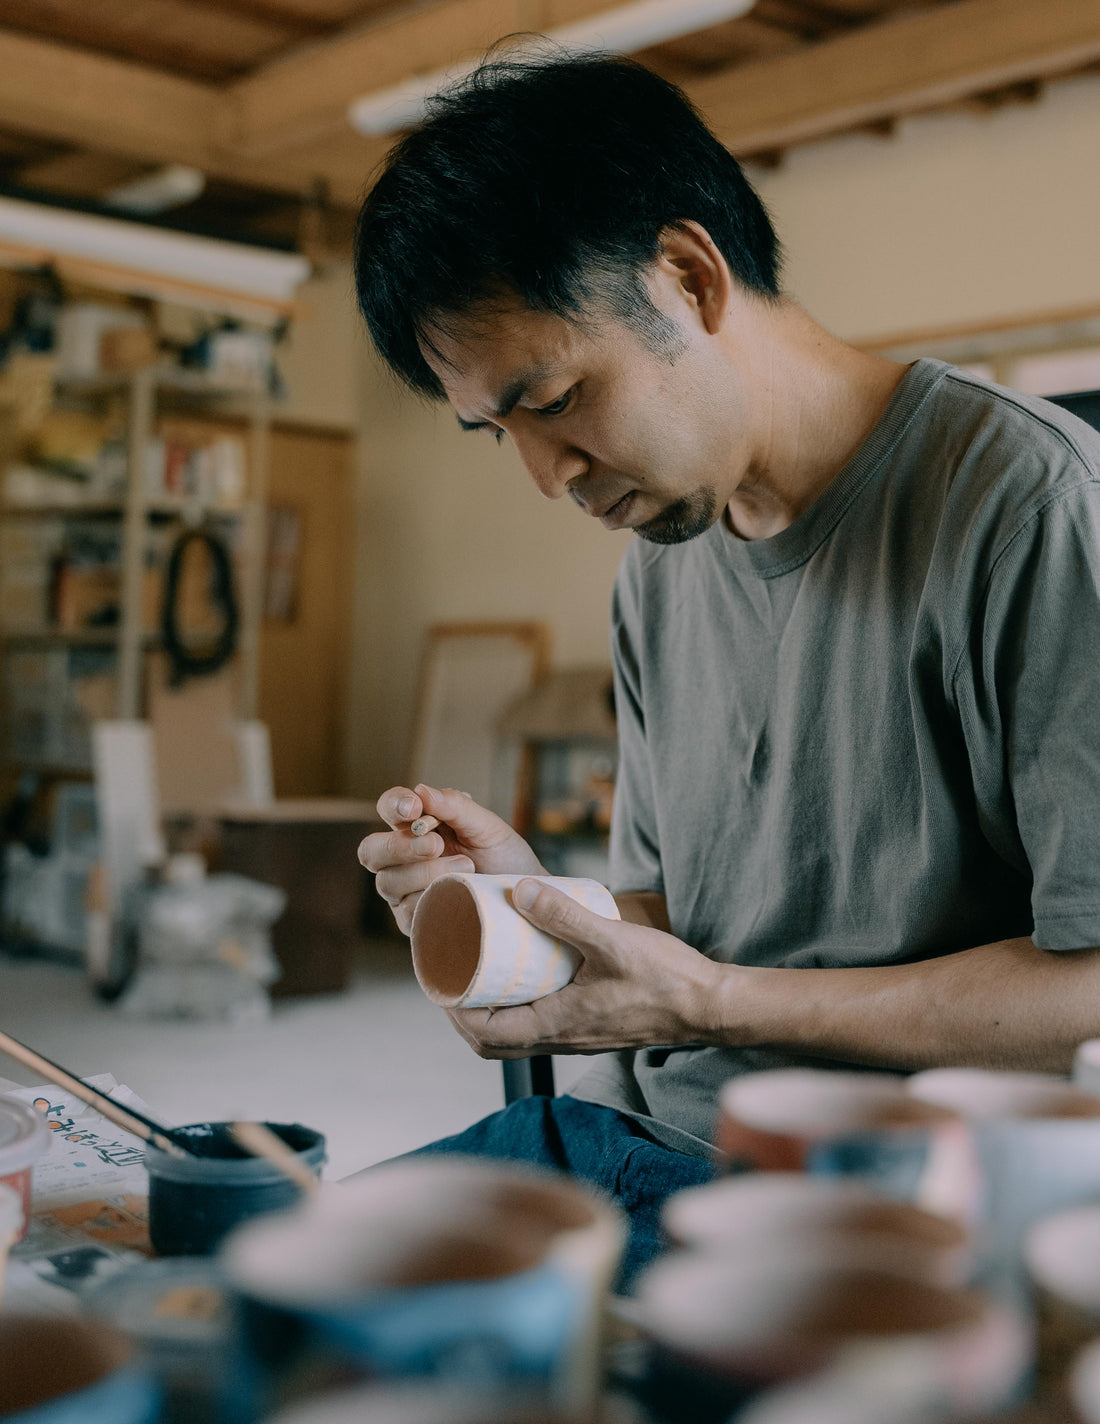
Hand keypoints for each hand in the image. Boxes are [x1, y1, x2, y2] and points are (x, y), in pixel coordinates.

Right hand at [359, 784, 543, 935]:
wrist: (527, 900)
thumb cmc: (503, 858)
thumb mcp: (488, 827)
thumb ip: (456, 807)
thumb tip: (421, 790)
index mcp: (417, 826)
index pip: (389, 808)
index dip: (394, 804)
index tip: (415, 807)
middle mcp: (402, 858)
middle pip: (371, 850)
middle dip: (400, 845)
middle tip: (437, 844)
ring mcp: (404, 891)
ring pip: (388, 881)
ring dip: (425, 872)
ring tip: (466, 867)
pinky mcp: (413, 920)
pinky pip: (406, 911)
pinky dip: (431, 899)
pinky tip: (456, 893)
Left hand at [448, 877, 726, 1057]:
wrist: (710, 1006)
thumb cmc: (666, 979)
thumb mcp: (612, 940)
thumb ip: (566, 915)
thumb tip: (519, 890)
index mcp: (554, 1025)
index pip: (482, 1032)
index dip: (452, 1008)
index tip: (439, 973)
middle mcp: (558, 1039)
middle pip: (490, 1040)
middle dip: (462, 1010)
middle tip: (451, 969)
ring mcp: (574, 1037)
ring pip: (513, 1035)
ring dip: (488, 1009)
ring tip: (478, 967)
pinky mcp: (588, 1027)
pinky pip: (537, 1026)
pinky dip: (517, 1005)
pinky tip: (522, 971)